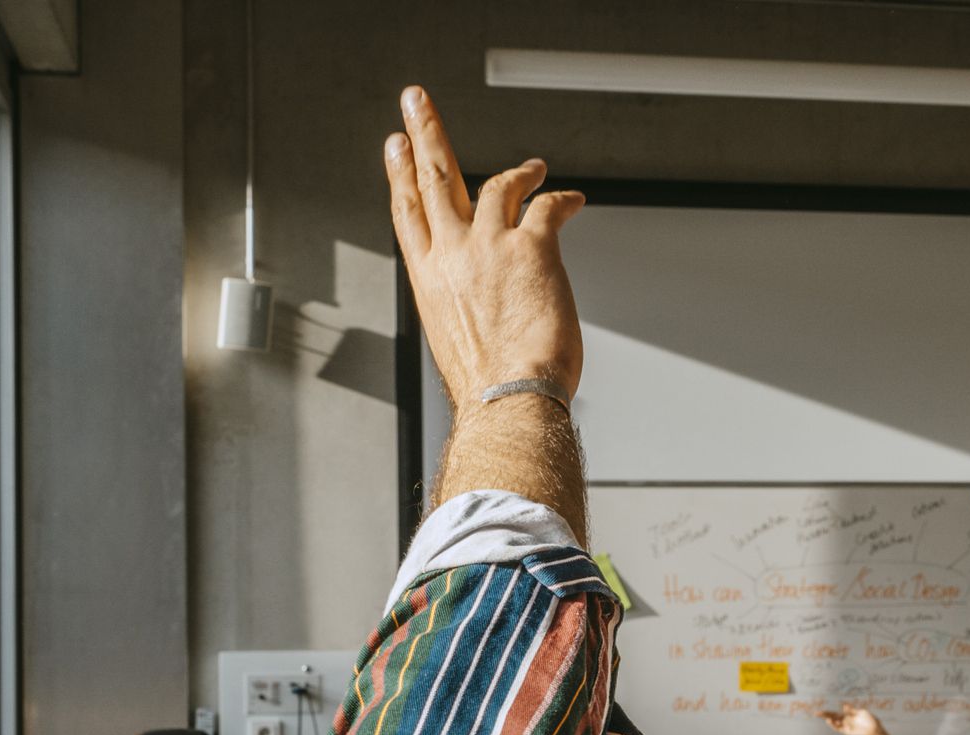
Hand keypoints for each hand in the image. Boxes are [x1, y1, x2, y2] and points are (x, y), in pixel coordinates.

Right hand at [384, 87, 584, 403]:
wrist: (508, 400)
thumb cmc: (490, 387)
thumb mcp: (458, 341)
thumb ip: (465, 308)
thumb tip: (484, 310)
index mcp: (430, 279)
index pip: (407, 212)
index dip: (400, 173)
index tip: (396, 145)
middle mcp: (453, 254)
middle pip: (434, 177)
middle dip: (424, 131)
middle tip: (415, 100)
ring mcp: (490, 246)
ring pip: (495, 181)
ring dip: (518, 168)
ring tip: (533, 165)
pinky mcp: (531, 248)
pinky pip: (546, 205)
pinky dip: (562, 197)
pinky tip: (573, 197)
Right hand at [819, 705, 883, 734]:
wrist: (876, 729)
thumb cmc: (870, 720)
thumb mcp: (861, 712)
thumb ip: (852, 710)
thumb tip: (843, 706)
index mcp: (848, 715)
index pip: (835, 713)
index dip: (827, 712)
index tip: (820, 711)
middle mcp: (845, 721)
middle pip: (832, 718)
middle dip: (824, 715)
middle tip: (816, 713)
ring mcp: (846, 727)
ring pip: (835, 724)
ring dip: (830, 720)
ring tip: (824, 717)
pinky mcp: (848, 732)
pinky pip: (840, 729)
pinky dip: (835, 726)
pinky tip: (831, 722)